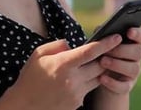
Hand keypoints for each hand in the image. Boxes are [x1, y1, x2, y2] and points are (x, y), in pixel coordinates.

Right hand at [0, 34, 121, 109]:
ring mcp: (76, 93)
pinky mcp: (77, 103)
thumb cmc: (30, 78)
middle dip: (107, 56)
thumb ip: (57, 45)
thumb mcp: (38, 55)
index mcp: (63, 64)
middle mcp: (73, 79)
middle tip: (111, 48)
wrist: (23, 106)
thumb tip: (72, 45)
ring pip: (98, 78)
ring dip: (100, 69)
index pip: (91, 51)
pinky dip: (90, 81)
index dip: (106, 43)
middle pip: (100, 65)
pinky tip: (84, 76)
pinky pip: (90, 89)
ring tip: (98, 61)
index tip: (117, 37)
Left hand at [98, 27, 140, 94]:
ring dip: (118, 64)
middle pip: (138, 52)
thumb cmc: (100, 54)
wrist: (97, 77)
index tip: (129, 31)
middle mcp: (136, 57)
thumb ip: (102, 36)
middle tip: (107, 50)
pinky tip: (101, 78)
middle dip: (122, 50)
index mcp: (132, 43)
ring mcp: (133, 73)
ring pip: (134, 69)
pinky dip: (113, 83)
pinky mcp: (126, 86)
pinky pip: (124, 86)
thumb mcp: (100, 44)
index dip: (137, 33)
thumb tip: (99, 30)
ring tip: (102, 61)